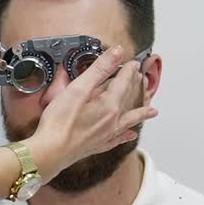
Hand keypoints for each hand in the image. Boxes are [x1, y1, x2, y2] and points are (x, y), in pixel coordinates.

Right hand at [30, 46, 157, 178]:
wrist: (50, 152)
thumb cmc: (60, 122)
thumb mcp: (78, 88)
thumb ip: (99, 69)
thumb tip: (117, 52)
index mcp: (109, 104)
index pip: (122, 82)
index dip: (128, 71)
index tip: (133, 63)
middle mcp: (112, 120)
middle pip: (127, 99)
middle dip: (134, 86)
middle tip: (142, 78)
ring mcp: (106, 134)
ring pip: (128, 121)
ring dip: (140, 114)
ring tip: (152, 112)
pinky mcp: (97, 145)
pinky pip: (117, 139)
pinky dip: (126, 136)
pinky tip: (131, 135)